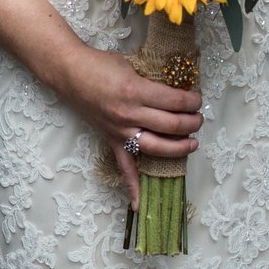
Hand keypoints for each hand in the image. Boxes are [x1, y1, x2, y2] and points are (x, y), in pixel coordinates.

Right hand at [52, 41, 201, 208]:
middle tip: (198, 118)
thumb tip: (177, 89)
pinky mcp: (112, 140)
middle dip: (192, 123)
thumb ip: (153, 80)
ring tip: (192, 143)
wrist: (70, 73)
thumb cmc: (101, 64)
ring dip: (180, 147)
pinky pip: (124, 167)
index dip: (192, 102)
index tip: (197, 100)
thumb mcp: (132, 65)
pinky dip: (132, 187)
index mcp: (136, 91)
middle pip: (172, 126)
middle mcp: (130, 114)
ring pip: (157, 147)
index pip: (175, 102)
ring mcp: (120, 131)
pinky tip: (141, 205)